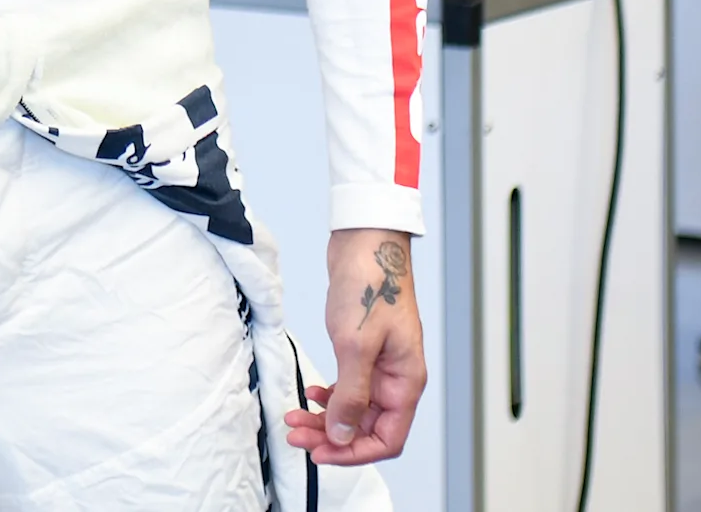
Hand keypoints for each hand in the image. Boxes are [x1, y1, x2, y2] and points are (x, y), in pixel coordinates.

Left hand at [286, 228, 422, 464]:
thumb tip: (342, 434)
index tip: (320, 453)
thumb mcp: (355, 346)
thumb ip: (351, 394)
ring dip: (326, 417)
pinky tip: (312, 394)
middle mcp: (397, 379)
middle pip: (367, 428)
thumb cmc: (369, 286)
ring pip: (355, 409)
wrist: (366, 246)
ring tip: (295, 417)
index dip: (354, 453)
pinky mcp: (364, 351)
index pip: (388, 439)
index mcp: (406, 382)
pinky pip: (350, 387)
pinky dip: (330, 395)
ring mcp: (381, 366)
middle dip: (332, 436)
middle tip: (296, 434)